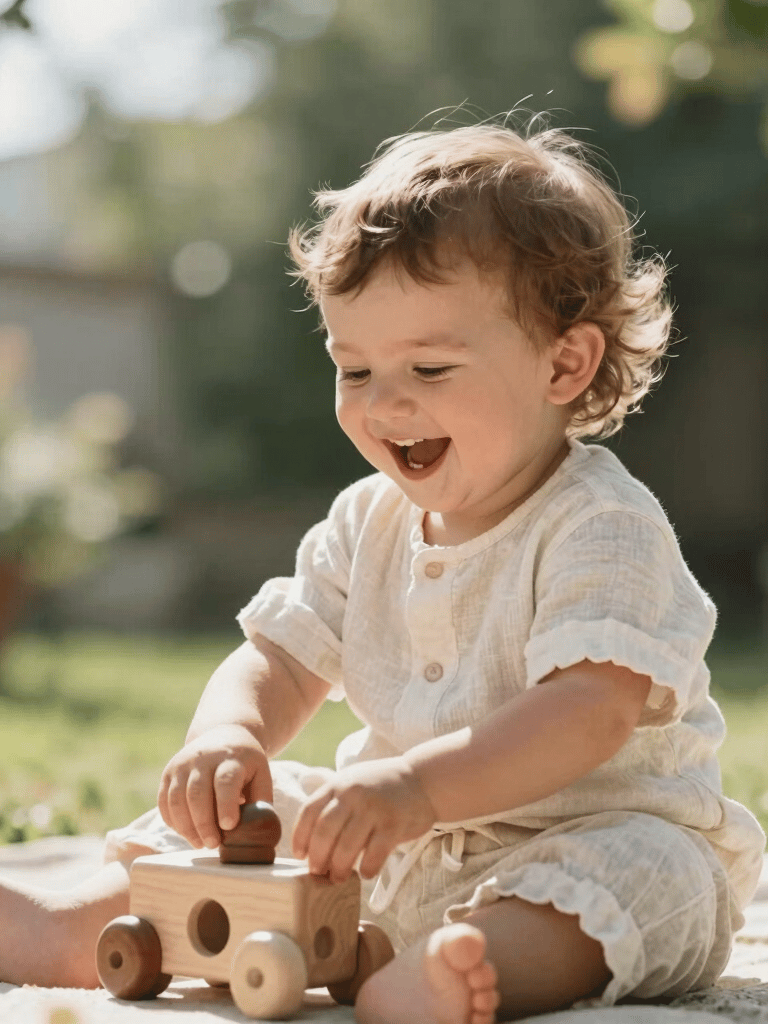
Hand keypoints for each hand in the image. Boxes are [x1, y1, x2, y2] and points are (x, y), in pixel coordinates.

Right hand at [158, 724, 271, 849]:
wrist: (224, 734)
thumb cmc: (245, 764)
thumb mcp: (261, 774)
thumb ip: (260, 800)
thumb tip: (256, 830)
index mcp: (231, 757)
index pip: (226, 780)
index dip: (226, 804)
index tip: (229, 826)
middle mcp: (204, 758)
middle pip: (197, 793)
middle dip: (203, 823)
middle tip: (213, 844)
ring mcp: (183, 764)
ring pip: (176, 799)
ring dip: (186, 827)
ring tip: (200, 843)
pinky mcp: (169, 772)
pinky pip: (164, 801)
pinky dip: (173, 821)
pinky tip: (186, 833)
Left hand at [291, 757, 435, 882]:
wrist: (422, 780)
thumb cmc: (382, 787)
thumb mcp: (352, 783)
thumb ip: (333, 803)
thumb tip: (310, 842)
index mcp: (338, 784)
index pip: (309, 811)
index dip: (300, 837)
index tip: (300, 856)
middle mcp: (353, 794)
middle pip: (324, 832)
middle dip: (318, 858)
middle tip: (318, 872)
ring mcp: (373, 809)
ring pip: (346, 847)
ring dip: (339, 868)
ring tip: (338, 878)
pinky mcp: (394, 824)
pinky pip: (374, 855)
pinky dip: (366, 869)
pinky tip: (365, 873)